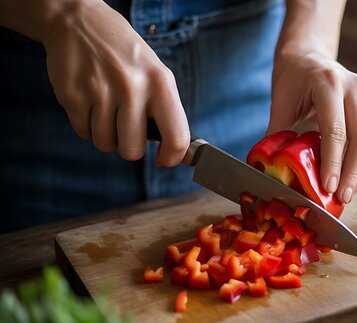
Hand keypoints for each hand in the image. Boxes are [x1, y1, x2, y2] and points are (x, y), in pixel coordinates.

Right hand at [43, 1, 189, 165]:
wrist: (79, 23)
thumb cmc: (125, 56)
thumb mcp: (156, 74)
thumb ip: (166, 110)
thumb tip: (178, 153)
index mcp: (160, 83)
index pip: (177, 137)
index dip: (171, 157)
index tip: (164, 159)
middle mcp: (132, 87)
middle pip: (132, 150)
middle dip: (129, 146)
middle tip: (126, 127)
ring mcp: (100, 92)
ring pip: (105, 143)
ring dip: (105, 134)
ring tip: (106, 108)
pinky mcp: (72, 96)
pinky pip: (83, 132)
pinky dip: (86, 124)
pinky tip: (89, 101)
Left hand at [268, 52, 356, 203]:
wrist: (308, 55)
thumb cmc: (291, 79)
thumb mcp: (280, 102)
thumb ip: (277, 135)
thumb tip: (271, 171)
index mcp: (329, 84)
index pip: (336, 131)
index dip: (333, 163)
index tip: (327, 188)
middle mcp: (353, 88)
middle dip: (352, 173)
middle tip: (342, 198)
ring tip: (348, 194)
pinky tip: (352, 179)